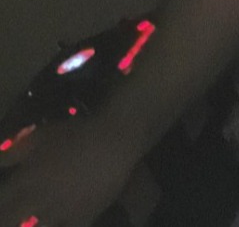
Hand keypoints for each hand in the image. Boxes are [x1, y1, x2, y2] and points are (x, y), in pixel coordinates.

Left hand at [0, 115, 140, 226]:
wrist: (114, 140)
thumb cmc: (76, 133)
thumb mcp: (40, 135)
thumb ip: (13, 151)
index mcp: (25, 180)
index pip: (1, 201)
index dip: (0, 204)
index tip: (4, 202)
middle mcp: (38, 201)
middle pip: (10, 220)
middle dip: (9, 218)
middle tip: (14, 216)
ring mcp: (60, 212)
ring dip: (31, 224)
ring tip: (34, 219)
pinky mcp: (83, 217)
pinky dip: (61, 226)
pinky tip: (61, 223)